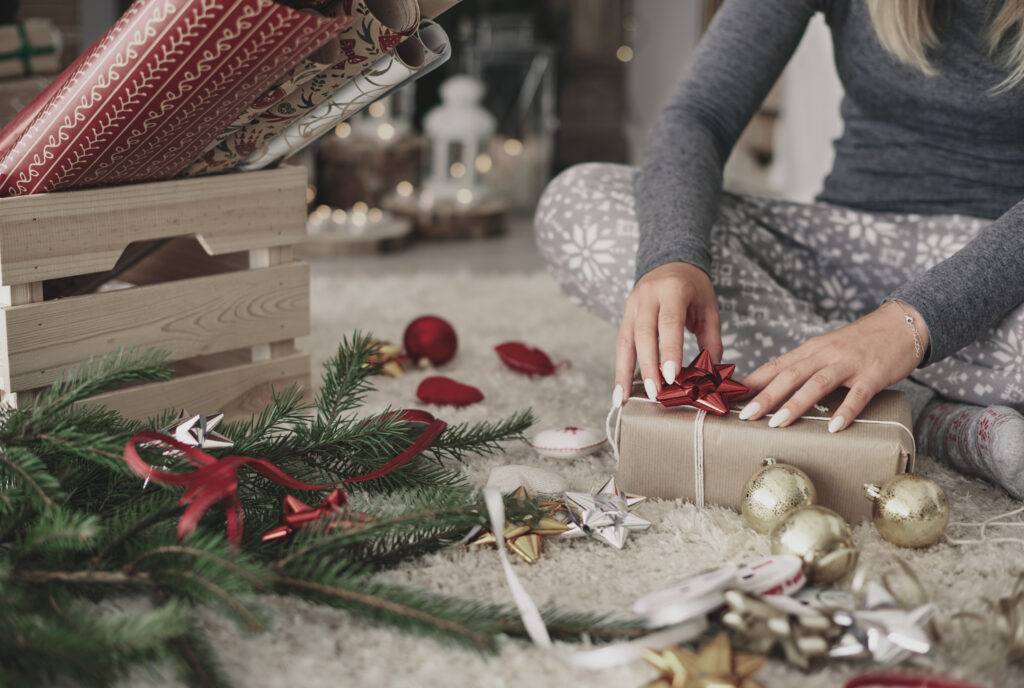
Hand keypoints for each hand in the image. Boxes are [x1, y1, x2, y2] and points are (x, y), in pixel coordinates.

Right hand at [614, 262, 721, 404]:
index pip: (669, 322)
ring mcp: (632, 304)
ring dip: (624, 372)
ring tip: (623, 398)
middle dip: (648, 366)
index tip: (672, 377)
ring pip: (625, 341)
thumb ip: (711, 342)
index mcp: (673, 289)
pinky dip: (620, 367)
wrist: (671, 264)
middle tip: (655, 393)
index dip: (670, 350)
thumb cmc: (694, 289)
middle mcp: (647, 296)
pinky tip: (620, 388)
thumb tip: (710, 377)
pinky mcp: (624, 315)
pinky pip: (621, 343)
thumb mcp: (709, 309)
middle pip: (643, 334)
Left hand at [739, 301, 929, 430]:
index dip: (751, 381)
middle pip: (789, 375)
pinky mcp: (873, 373)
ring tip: (777, 423)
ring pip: (817, 383)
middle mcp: (825, 354)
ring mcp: (849, 363)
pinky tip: (834, 427)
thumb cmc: (860, 342)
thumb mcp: (826, 350)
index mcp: (810, 350)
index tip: (728, 396)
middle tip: (744, 415)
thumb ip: (803, 367)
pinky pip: (858, 394)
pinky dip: (845, 410)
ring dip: (796, 404)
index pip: (775, 365)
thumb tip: (773, 388)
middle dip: (764, 396)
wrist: (901, 324)